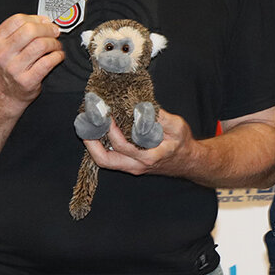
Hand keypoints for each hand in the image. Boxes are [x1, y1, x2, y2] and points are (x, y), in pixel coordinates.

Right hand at [0, 14, 63, 105]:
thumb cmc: (9, 65)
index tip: (46, 22)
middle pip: (30, 30)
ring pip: (41, 45)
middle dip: (48, 29)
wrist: (5, 92)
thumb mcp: (5, 45)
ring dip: (54, 43)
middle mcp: (2, 54)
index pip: (18, 20)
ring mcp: (13, 68)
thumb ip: (20, 30)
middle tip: (55, 32)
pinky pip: (48, 62)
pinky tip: (57, 56)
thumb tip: (45, 20)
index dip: (37, 19)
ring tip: (56, 46)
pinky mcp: (26, 80)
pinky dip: (58, 56)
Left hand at [85, 104, 200, 178]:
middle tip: (86, 125)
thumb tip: (141, 107)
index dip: (110, 130)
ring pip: (105, 161)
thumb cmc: (183, 144)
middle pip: (105, 160)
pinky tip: (98, 133)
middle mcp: (137, 165)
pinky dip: (101, 146)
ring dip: (93, 146)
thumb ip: (160, 118)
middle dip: (91, 143)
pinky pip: (110, 159)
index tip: (106, 114)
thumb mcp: (178, 127)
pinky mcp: (130, 165)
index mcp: (148, 157)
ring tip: (88, 128)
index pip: (122, 145)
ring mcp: (132, 167)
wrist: (188, 161)